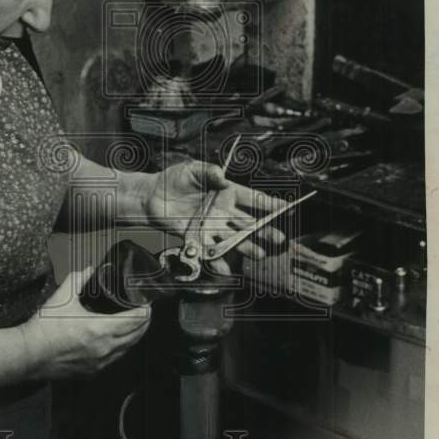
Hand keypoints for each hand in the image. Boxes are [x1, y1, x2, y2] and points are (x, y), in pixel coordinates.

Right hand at [20, 270, 150, 378]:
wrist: (29, 354)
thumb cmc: (44, 328)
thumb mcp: (63, 296)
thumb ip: (79, 278)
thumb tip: (90, 269)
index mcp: (100, 329)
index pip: (135, 320)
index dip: (145, 311)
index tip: (147, 303)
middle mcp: (105, 348)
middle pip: (137, 336)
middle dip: (144, 323)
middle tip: (145, 312)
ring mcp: (100, 362)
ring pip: (128, 349)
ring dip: (134, 337)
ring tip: (134, 325)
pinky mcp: (92, 371)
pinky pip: (115, 359)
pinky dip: (121, 348)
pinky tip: (116, 341)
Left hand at [143, 161, 285, 272]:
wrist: (152, 197)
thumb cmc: (174, 179)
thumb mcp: (192, 169)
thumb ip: (208, 172)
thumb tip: (222, 177)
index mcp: (226, 193)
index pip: (252, 199)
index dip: (269, 204)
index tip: (286, 208)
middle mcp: (223, 212)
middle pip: (247, 222)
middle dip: (264, 230)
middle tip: (278, 238)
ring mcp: (212, 226)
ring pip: (233, 238)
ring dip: (246, 247)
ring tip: (259, 254)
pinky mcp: (198, 237)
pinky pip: (211, 250)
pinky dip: (219, 261)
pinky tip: (227, 269)